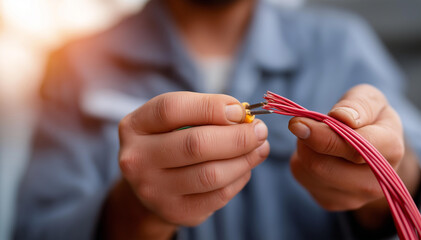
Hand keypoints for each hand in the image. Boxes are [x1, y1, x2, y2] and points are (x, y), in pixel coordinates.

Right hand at [118, 92, 269, 226]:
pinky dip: (240, 178)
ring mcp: (154, 190)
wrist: (150, 183)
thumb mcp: (174, 119)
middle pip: (195, 144)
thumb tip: (243, 115)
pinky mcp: (175, 211)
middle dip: (238, 136)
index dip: (211, 107)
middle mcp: (137, 160)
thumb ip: (203, 110)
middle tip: (260, 131)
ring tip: (260, 147)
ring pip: (211, 174)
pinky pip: (218, 195)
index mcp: (135, 126)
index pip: (171, 109)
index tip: (240, 110)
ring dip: (245, 159)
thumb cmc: (169, 140)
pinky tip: (245, 167)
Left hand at [288, 84, 420, 217]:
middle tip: (303, 123)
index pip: (353, 148)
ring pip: (309, 171)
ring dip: (303, 148)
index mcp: (390, 149)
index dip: (322, 136)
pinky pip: (304, 178)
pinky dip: (302, 160)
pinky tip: (316, 153)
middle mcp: (375, 181)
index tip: (297, 122)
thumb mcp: (369, 99)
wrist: (372, 146)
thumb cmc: (368, 117)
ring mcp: (354, 197)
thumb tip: (341, 117)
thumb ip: (357, 105)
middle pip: (323, 165)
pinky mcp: (332, 202)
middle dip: (307, 140)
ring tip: (316, 137)